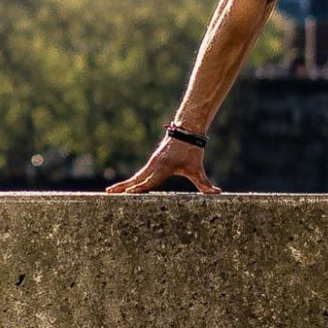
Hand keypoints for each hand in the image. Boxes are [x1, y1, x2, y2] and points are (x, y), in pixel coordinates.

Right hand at [105, 136, 221, 194]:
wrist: (186, 133)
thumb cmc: (192, 152)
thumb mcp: (197, 169)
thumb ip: (205, 184)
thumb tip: (218, 193)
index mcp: (163, 168)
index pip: (149, 181)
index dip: (139, 188)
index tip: (128, 194)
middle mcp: (154, 165)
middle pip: (136, 179)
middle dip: (124, 188)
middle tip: (109, 194)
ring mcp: (151, 164)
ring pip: (135, 177)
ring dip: (123, 184)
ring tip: (110, 192)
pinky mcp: (151, 163)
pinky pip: (139, 174)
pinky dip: (130, 181)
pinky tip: (123, 187)